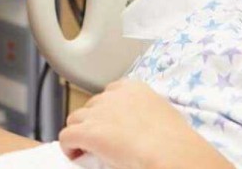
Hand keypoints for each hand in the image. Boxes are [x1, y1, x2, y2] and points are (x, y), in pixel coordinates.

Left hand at [59, 80, 228, 168]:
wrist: (170, 150)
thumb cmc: (174, 139)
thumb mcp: (162, 114)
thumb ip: (145, 112)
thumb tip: (142, 126)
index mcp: (133, 88)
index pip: (110, 93)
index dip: (107, 111)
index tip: (111, 124)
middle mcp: (112, 96)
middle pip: (91, 106)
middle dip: (94, 121)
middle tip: (102, 140)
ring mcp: (98, 112)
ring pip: (75, 118)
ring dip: (80, 132)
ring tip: (87, 148)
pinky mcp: (88, 132)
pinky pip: (66, 136)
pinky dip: (69, 146)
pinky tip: (76, 154)